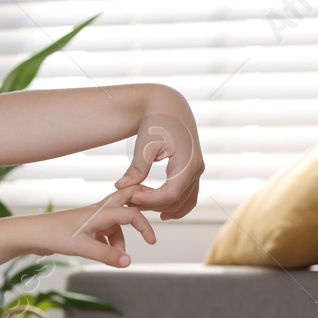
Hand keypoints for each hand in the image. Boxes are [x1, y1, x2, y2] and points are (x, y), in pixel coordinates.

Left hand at [33, 186, 155, 267]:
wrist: (31, 235)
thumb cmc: (54, 236)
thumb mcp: (83, 247)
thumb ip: (106, 255)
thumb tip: (128, 262)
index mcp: (101, 212)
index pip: (132, 214)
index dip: (145, 227)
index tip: (151, 242)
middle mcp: (98, 211)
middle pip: (127, 200)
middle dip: (142, 206)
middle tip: (157, 211)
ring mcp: (91, 219)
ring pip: (115, 224)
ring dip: (120, 239)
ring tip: (116, 256)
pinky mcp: (83, 227)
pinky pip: (104, 232)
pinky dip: (108, 243)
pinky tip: (104, 254)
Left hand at [113, 94, 203, 220]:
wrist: (167, 105)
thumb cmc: (156, 121)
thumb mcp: (145, 144)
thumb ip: (136, 168)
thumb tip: (121, 188)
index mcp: (188, 162)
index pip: (170, 194)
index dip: (149, 200)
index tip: (129, 198)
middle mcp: (197, 169)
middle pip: (175, 200)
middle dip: (151, 204)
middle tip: (127, 200)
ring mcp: (196, 171)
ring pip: (183, 201)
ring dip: (160, 206)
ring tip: (137, 204)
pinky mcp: (192, 171)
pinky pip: (188, 196)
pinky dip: (175, 205)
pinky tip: (159, 212)